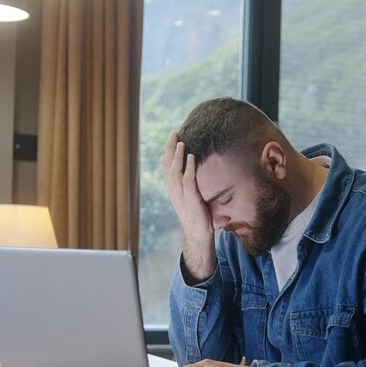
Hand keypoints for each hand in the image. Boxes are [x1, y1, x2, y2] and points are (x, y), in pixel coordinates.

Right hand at [161, 130, 216, 280]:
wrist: (198, 234)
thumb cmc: (198, 216)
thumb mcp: (191, 197)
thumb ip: (192, 185)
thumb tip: (199, 172)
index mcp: (173, 189)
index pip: (166, 166)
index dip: (168, 151)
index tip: (173, 138)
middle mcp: (174, 190)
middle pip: (168, 164)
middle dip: (171, 147)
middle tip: (175, 132)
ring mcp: (181, 194)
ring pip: (175, 170)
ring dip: (178, 155)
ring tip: (182, 141)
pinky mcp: (190, 199)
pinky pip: (188, 180)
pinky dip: (189, 167)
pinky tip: (192, 156)